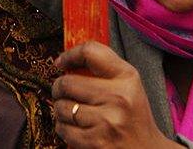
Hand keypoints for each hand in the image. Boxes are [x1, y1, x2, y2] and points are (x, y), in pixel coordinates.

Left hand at [52, 41, 174, 148]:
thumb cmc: (133, 116)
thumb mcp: (128, 85)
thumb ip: (104, 69)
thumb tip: (64, 61)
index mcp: (127, 78)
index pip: (90, 52)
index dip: (70, 55)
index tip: (61, 63)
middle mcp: (118, 97)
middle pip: (67, 82)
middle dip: (59, 88)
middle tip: (63, 93)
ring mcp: (107, 121)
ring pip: (61, 107)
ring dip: (60, 110)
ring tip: (72, 113)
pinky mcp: (96, 142)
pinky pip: (63, 129)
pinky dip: (63, 128)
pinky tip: (75, 128)